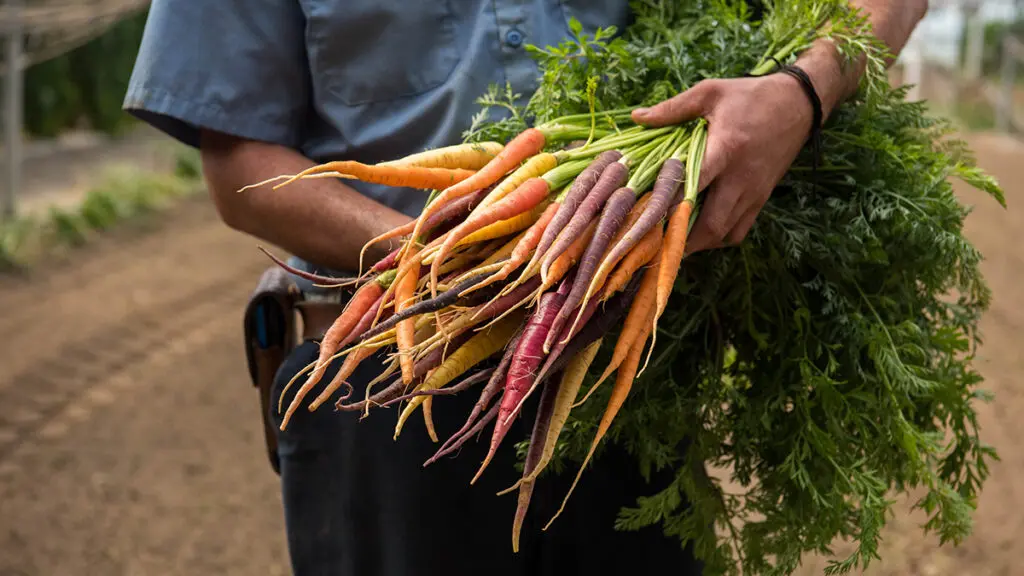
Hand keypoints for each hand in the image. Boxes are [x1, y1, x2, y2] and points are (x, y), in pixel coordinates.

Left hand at [632, 72, 820, 252]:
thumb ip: (673, 108)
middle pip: (711, 224)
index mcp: (726, 150)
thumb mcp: (711, 93)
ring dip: (697, 243)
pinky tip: (699, 231)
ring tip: (671, 239)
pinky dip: (718, 239)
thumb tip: (637, 117)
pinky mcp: (761, 199)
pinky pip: (738, 231)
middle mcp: (741, 178)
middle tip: (654, 241)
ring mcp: (753, 192)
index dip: (671, 205)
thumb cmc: (750, 96)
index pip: (695, 186)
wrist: (799, 104)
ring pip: (724, 234)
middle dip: (682, 238)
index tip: (647, 216)